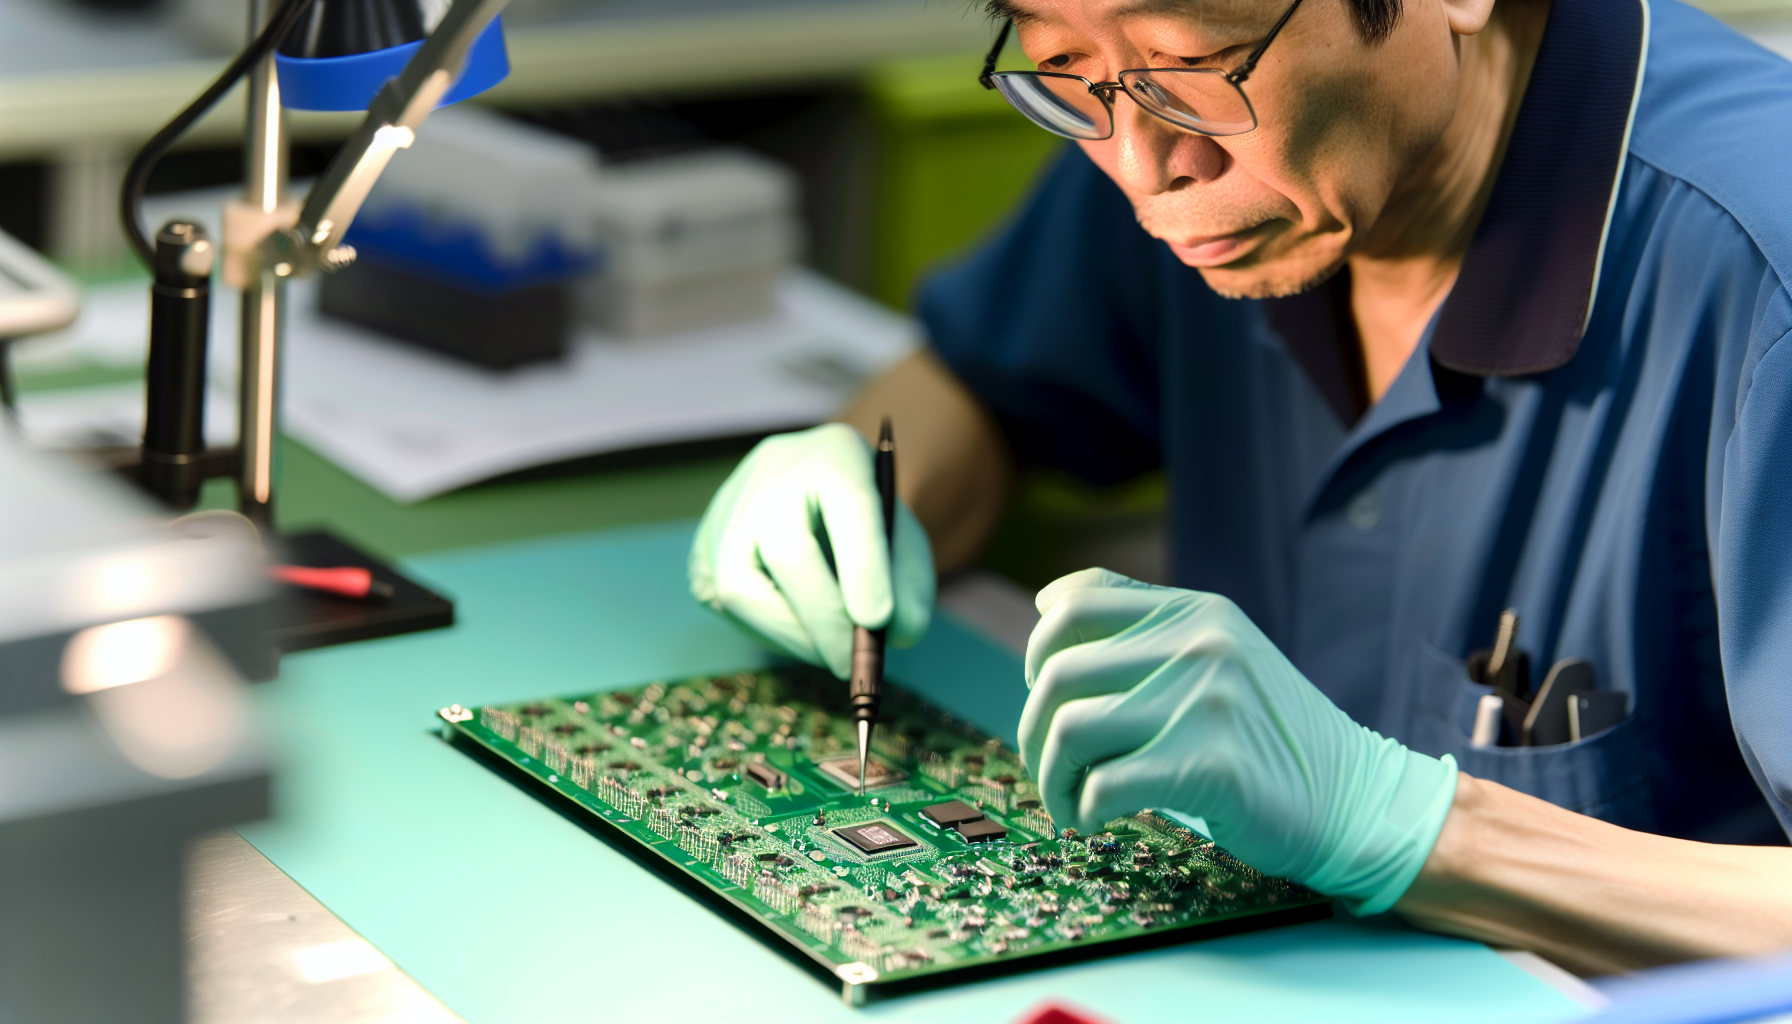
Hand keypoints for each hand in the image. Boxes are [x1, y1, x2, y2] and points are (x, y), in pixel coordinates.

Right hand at [689, 424, 933, 678]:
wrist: (816, 490)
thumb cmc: (867, 523)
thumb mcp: (905, 542)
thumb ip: (911, 586)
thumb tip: (896, 636)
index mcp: (836, 455)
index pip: (850, 503)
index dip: (864, 566)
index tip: (879, 622)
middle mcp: (774, 471)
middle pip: (786, 548)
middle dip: (822, 619)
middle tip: (851, 664)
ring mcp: (729, 506)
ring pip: (740, 584)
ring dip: (790, 634)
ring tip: (828, 651)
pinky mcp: (703, 543)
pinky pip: (721, 601)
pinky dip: (764, 630)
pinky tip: (797, 631)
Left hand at [1020, 568, 1457, 913]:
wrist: (1353, 798)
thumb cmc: (1268, 734)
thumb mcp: (1219, 654)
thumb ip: (1145, 628)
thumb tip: (1045, 607)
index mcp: (1196, 610)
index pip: (1074, 605)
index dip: (1038, 652)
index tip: (1047, 696)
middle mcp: (1200, 644)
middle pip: (1058, 675)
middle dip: (1033, 732)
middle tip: (1050, 769)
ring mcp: (1207, 702)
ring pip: (1070, 729)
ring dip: (1051, 778)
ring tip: (1068, 802)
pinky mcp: (1212, 765)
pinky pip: (1103, 784)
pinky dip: (1082, 809)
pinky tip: (1094, 819)